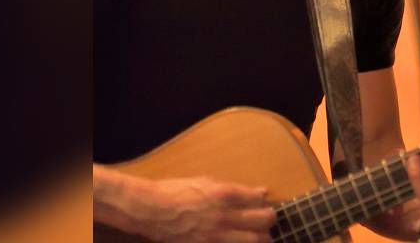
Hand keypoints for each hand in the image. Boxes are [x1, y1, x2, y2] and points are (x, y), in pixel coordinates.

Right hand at [121, 175, 275, 241]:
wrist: (149, 210)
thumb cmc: (175, 191)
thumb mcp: (205, 182)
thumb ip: (234, 188)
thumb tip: (258, 192)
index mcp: (226, 194)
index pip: (259, 199)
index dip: (263, 201)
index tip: (261, 202)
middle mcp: (225, 215)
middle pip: (264, 220)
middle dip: (270, 219)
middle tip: (267, 220)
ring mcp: (217, 235)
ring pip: (254, 240)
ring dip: (261, 238)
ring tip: (260, 236)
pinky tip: (239, 242)